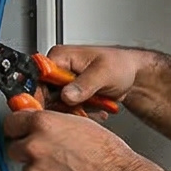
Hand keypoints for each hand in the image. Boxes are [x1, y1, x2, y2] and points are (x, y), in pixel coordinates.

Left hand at [4, 106, 145, 170]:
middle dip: (26, 152)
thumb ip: (53, 124)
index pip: (12, 122)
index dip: (17, 129)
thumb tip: (40, 125)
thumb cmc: (107, 155)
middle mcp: (35, 147)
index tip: (19, 132)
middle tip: (48, 157)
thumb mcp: (80, 125)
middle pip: (14, 148)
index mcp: (44, 125)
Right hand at [39, 43, 158, 112]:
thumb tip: (66, 95)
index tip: (50, 108)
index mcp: (60, 57)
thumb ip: (84, 84)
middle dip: (63, 107)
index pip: (36, 78)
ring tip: (94, 105)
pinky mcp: (69, 96)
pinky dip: (80, 114)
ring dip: (75, 111)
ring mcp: (62, 85)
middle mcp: (57, 70)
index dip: (40, 96)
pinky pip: (66, 111)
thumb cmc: (121, 66)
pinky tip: (95, 108)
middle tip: (81, 107)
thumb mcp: (104, 73)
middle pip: (43, 96)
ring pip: (55, 107)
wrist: (133, 76)